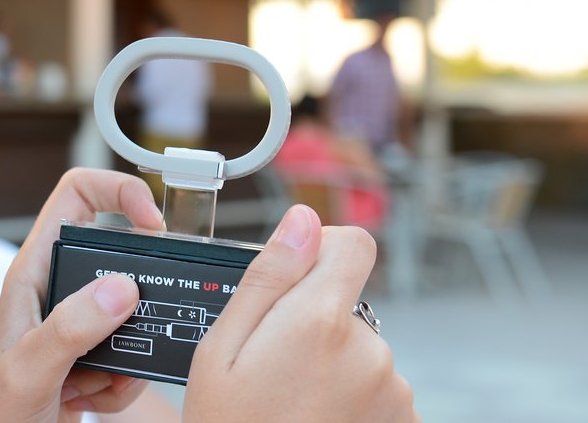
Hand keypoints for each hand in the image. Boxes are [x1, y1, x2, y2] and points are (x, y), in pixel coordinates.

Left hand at [0, 167, 168, 422]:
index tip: (155, 221)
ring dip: (127, 358)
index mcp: (32, 271)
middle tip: (130, 338)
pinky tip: (85, 401)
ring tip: (89, 385)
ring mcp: (74, 325)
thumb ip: (71, 328)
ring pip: (132, 317)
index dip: (118, 191)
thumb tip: (122, 286)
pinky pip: (131, 358)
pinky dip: (120, 387)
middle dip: (136, 304)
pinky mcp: (89, 358)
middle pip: (119, 259)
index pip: (76, 195)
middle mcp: (55, 290)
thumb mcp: (30, 368)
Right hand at [185, 204, 417, 421]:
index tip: (292, 279)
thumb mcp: (221, 350)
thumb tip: (302, 220)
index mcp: (319, 320)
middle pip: (345, 302)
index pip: (353, 243)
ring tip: (290, 406)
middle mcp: (369, 350)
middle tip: (270, 371)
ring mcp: (393, 391)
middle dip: (311, 324)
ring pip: (358, 349)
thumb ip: (267, 278)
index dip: (321, 250)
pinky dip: (348, 402)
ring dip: (330, 367)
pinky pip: (375, 389)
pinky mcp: (403, 421)